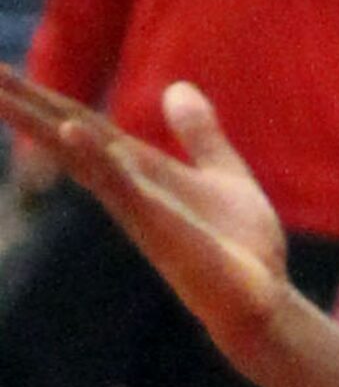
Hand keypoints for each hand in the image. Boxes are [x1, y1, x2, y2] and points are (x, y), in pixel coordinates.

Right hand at [0, 74, 285, 361]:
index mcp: (140, 170)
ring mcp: (138, 208)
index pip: (82, 124)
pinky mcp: (159, 229)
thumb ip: (199, 134)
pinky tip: (70, 131)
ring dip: (42, 126)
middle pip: (69, 136)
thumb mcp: (223, 175)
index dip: (44, 98)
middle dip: (26, 106)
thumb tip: (178, 86)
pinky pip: (122, 189)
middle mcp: (128, 187)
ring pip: (81, 159)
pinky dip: (97, 160)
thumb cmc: (241, 247)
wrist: (264, 300)